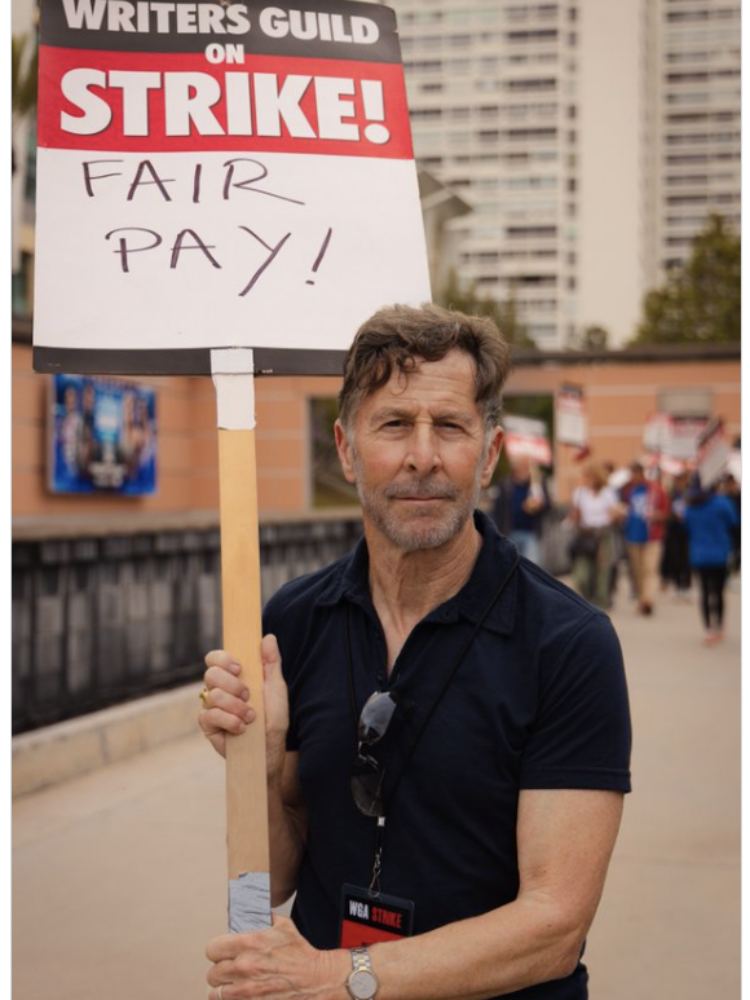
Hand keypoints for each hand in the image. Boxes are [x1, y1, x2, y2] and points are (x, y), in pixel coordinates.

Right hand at [199, 636, 288, 777]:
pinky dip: (229, 721)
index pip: (215, 658)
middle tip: (248, 696)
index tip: (240, 669)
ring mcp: (210, 707)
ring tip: (251, 717)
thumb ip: (271, 662)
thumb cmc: (273, 718)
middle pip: (211, 674)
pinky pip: (209, 715)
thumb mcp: (276, 688)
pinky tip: (241, 728)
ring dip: (236, 707)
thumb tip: (267, 637)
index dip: (223, 659)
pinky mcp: (207, 726)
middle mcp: (218, 689)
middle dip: (233, 685)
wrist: (270, 750)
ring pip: (213, 695)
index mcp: (233, 676)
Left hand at [206, 915, 343, 999]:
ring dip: (224, 988)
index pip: (212, 949)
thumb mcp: (282, 925)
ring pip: (216, 993)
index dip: (217, 951)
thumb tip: (243, 910)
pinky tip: (240, 994)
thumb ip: (260, 917)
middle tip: (232, 969)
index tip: (223, 953)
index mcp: (249, 943)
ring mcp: (247, 990)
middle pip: (212, 973)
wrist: (316, 979)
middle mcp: (244, 967)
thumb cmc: (299, 952)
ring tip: (233, 984)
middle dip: (221, 970)